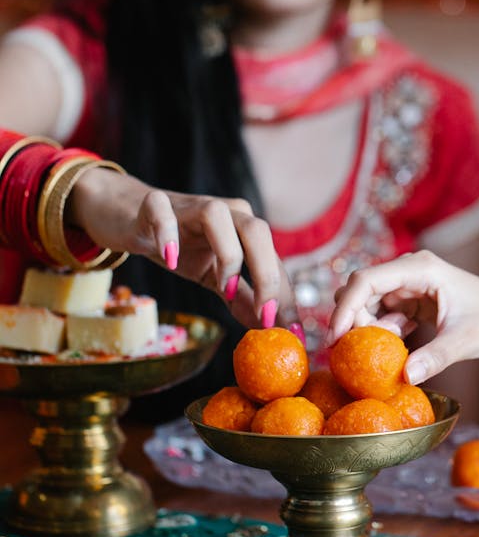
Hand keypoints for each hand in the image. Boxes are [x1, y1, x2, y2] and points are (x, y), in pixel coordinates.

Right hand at [69, 169, 295, 326]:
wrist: (130, 217)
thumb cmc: (179, 245)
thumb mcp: (213, 277)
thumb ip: (241, 299)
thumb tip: (268, 328)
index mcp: (243, 229)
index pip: (272, 260)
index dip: (284, 294)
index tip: (290, 332)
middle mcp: (225, 212)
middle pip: (256, 231)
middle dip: (267, 275)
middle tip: (266, 315)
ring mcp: (189, 206)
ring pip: (217, 215)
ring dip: (227, 253)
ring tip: (222, 288)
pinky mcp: (153, 204)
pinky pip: (162, 212)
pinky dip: (168, 233)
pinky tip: (171, 259)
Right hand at [327, 250, 478, 383]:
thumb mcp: (467, 341)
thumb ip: (435, 358)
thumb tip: (404, 377)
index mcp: (421, 268)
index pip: (367, 280)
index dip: (345, 308)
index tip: (335, 339)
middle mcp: (411, 271)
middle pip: (361, 290)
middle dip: (353, 320)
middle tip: (356, 352)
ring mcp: (411, 285)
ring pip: (370, 303)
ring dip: (369, 328)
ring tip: (390, 349)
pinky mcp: (414, 301)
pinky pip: (384, 314)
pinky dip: (383, 332)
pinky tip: (399, 348)